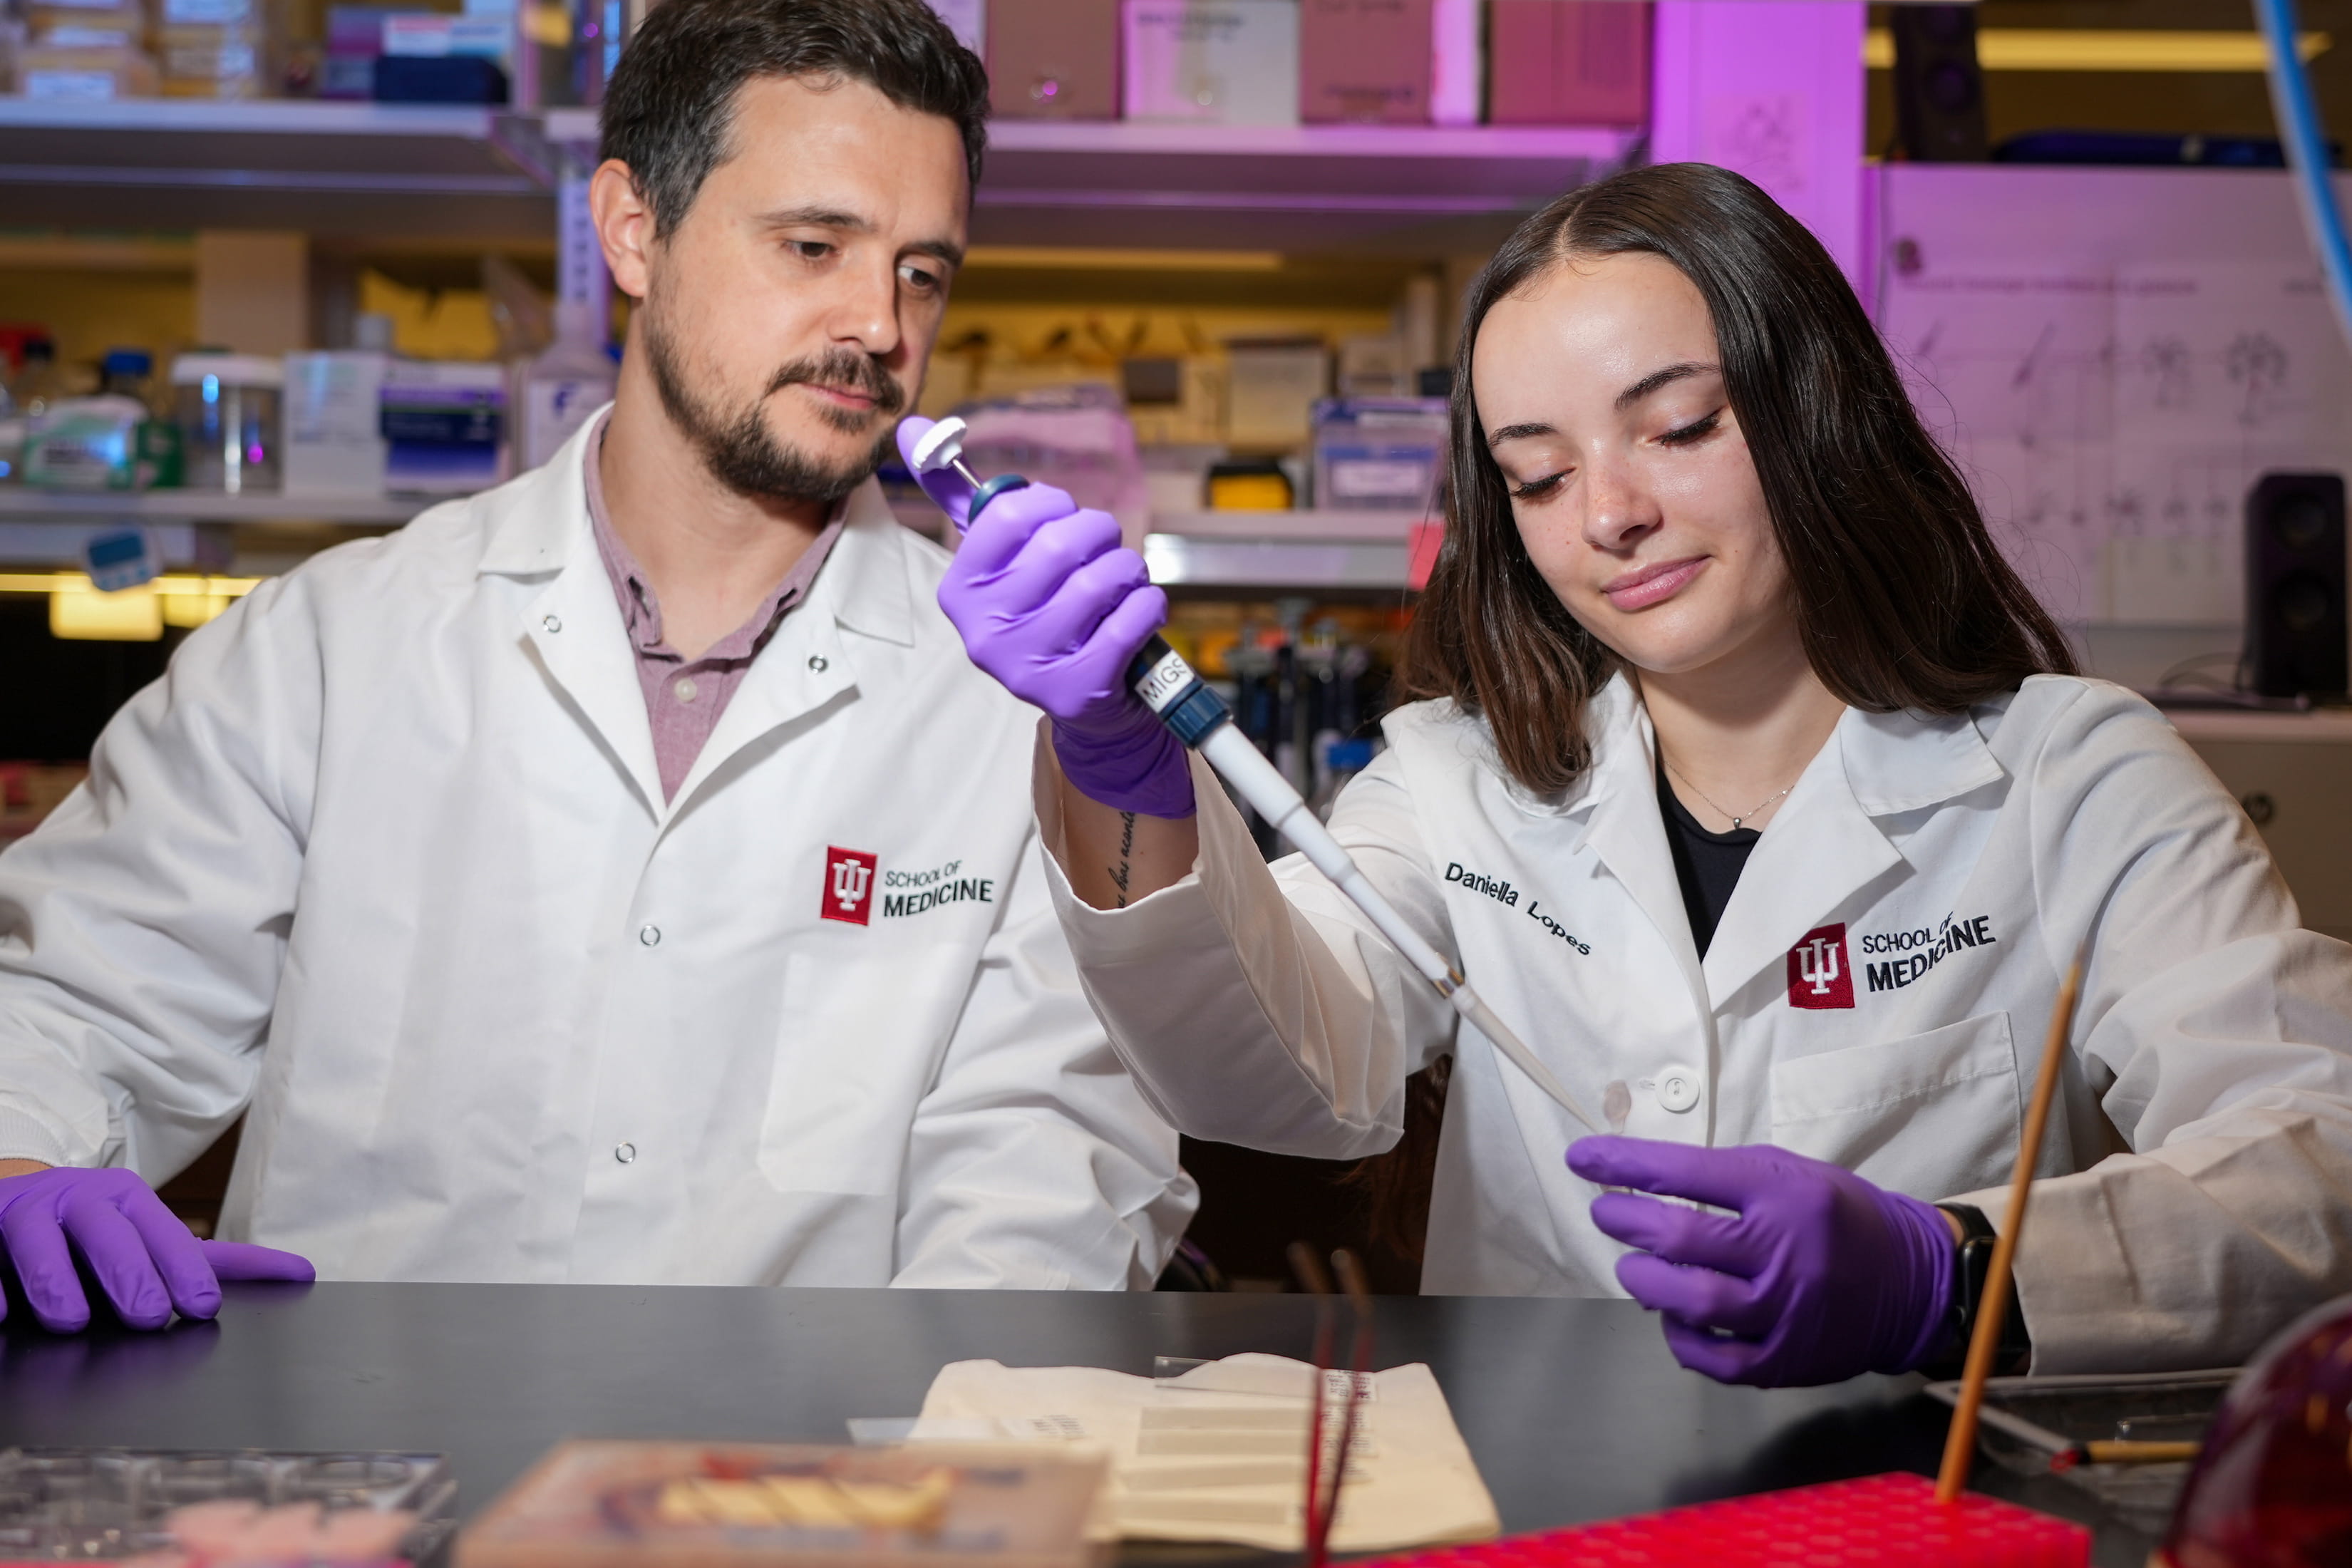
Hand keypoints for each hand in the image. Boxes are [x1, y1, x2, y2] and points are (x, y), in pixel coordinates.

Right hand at [0, 1166, 313, 1332]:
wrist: (14, 1199)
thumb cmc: (97, 1232)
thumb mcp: (155, 1238)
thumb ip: (218, 1261)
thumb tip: (303, 1273)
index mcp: (127, 1201)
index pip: (161, 1234)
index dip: (181, 1269)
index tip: (200, 1309)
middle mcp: (77, 1201)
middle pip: (106, 1233)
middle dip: (128, 1274)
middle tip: (146, 1317)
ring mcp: (23, 1214)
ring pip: (37, 1242)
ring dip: (56, 1282)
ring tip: (72, 1321)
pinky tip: (3, 1314)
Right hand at [898, 420, 1193, 818]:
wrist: (1084, 706)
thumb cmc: (1046, 612)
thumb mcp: (1001, 563)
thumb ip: (959, 497)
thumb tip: (910, 425)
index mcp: (959, 591)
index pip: (1009, 513)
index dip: (1052, 503)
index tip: (1064, 512)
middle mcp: (985, 631)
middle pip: (1060, 544)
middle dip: (1099, 533)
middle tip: (1105, 545)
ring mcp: (1030, 666)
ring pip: (1102, 578)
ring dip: (1128, 569)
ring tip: (1124, 581)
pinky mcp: (1079, 689)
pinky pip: (1132, 617)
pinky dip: (1147, 603)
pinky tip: (1138, 610)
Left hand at [1567, 1137, 1954, 1386]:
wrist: (1911, 1282)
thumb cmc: (1837, 1217)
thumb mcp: (1790, 1173)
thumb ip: (1722, 1180)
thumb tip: (1641, 1187)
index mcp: (1784, 1193)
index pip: (1685, 1173)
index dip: (1623, 1164)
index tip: (1581, 1158)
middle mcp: (1785, 1251)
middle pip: (1679, 1238)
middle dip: (1625, 1221)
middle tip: (1607, 1213)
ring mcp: (1786, 1311)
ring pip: (1690, 1301)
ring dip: (1643, 1280)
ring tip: (1632, 1266)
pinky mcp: (1786, 1360)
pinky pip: (1714, 1358)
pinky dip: (1680, 1337)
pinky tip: (1672, 1316)